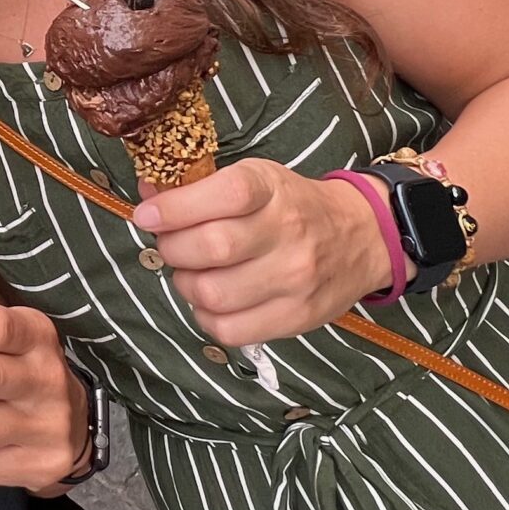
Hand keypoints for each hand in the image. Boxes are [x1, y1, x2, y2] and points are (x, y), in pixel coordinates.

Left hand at [132, 159, 393, 346]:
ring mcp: (295, 279)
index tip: (147, 215)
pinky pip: (228, 329)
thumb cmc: (293, 205)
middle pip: (211, 248)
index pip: (225, 195)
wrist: (361, 237)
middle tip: (172, 244)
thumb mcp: (256, 179)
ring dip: (186, 284)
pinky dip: (206, 316)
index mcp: (272, 189)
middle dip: (173, 248)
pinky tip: (213, 300)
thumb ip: (201, 188)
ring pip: (212, 294)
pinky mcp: (296, 317)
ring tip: (194, 272)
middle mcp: (288, 233)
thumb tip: (148, 198)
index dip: (176, 207)